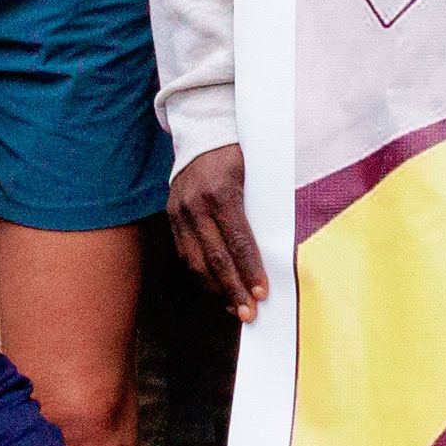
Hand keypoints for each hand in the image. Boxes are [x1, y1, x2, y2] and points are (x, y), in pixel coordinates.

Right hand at [165, 145, 265, 322]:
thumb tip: (273, 250)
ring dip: (216, 290)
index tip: (262, 293)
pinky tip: (216, 290)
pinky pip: (186, 254)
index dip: (250, 270)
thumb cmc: (237, 154)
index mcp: (221, 194)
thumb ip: (258, 210)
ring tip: (235, 309)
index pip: (239, 242)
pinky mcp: (172, 216)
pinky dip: (201, 276)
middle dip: (233, 290)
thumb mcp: (253, 176)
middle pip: (215, 258)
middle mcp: (196, 206)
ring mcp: (180, 212)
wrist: (201, 132)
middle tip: (250, 314)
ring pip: (196, 262)